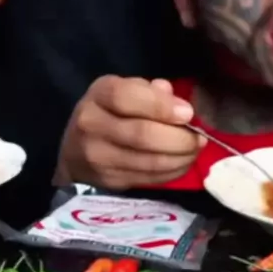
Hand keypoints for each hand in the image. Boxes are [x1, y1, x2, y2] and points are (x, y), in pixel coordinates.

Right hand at [54, 76, 205, 189]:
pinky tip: (181, 164)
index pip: (127, 98)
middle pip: (142, 134)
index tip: (188, 114)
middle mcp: (92, 124)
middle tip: (198, 138)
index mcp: (99, 94)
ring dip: (180, 159)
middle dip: (179, 139)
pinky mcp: (108, 180)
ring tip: (193, 151)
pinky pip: (148, 178)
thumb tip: (178, 105)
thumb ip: (150, 92)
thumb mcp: (124, 91)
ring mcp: (97, 156)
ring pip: (148, 162)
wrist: (74, 150)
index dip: (162, 107)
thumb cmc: (109, 112)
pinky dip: (171, 172)